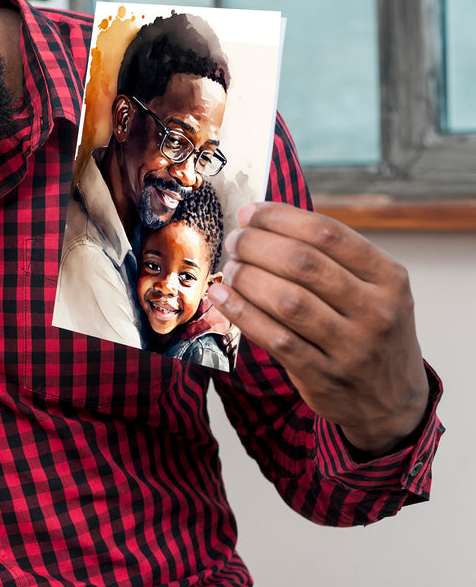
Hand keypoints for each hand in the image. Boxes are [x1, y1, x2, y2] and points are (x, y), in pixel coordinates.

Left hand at [207, 202, 428, 455]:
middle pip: (303, 263)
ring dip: (248, 277)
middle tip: (235, 241)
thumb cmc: (369, 331)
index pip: (328, 233)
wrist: (390, 400)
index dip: (280, 218)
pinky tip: (222, 297)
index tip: (250, 213)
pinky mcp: (324, 376)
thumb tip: (264, 222)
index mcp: (389, 278)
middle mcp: (375, 311)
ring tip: (230, 268)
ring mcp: (351, 347)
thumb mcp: (374, 289)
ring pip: (287, 300)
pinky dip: (242, 313)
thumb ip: (331, 257)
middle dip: (257, 245)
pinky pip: (275, 338)